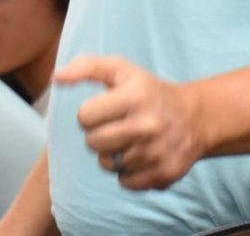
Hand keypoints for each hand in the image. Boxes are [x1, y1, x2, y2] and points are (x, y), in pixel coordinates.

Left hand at [56, 55, 205, 190]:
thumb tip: (56, 78)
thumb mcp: (119, 70)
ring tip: (131, 139)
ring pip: (108, 164)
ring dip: (114, 153)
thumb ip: (85, 67)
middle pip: (93, 143)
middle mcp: (148, 125)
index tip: (106, 108)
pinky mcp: (163, 174)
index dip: (90, 113)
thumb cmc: (146, 91)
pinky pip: (124, 182)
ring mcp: (156, 152)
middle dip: (98, 134)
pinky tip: (141, 155)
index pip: (84, 116)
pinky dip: (128, 172)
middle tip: (116, 125)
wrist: (193, 117)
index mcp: (135, 95)